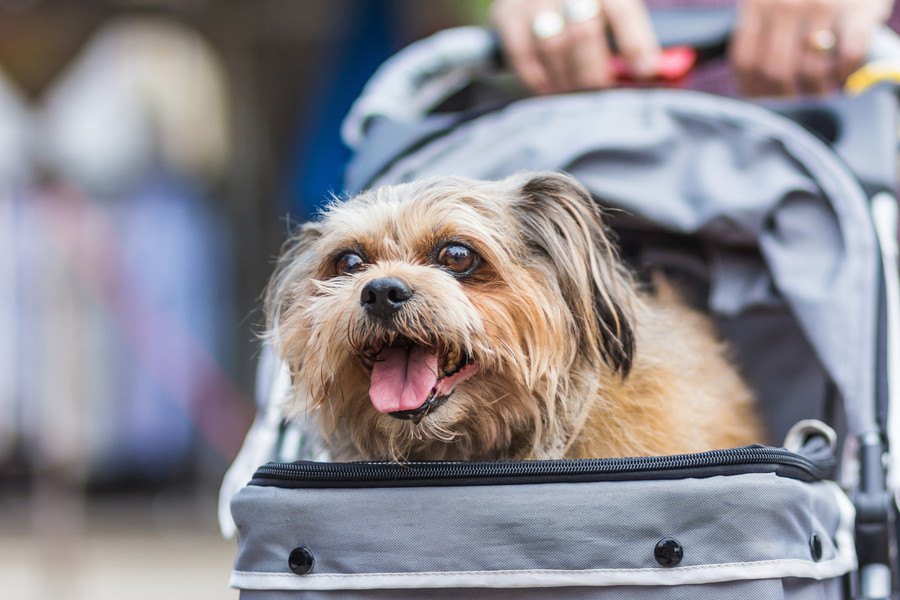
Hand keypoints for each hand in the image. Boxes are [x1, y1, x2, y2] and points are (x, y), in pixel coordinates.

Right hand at [490, 0, 660, 93]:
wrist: (544, 1)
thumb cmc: (586, 10)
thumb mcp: (611, 10)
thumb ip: (633, 37)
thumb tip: (652, 70)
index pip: (622, 10)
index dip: (635, 43)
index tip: (646, 72)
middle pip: (584, 31)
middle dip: (594, 72)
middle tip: (599, 96)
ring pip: (552, 46)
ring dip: (565, 79)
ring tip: (573, 96)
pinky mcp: (505, 13)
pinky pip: (521, 53)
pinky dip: (536, 78)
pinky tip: (548, 89)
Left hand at [731, 0, 893, 95]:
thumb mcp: (773, 0)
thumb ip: (762, 31)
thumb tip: (756, 84)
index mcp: (757, 6)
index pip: (746, 61)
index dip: (754, 89)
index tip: (766, 102)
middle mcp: (785, 6)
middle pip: (776, 70)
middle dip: (788, 97)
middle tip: (800, 104)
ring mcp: (821, 6)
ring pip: (810, 68)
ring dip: (817, 90)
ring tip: (823, 92)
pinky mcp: (856, 9)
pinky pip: (848, 54)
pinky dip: (846, 72)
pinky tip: (845, 75)